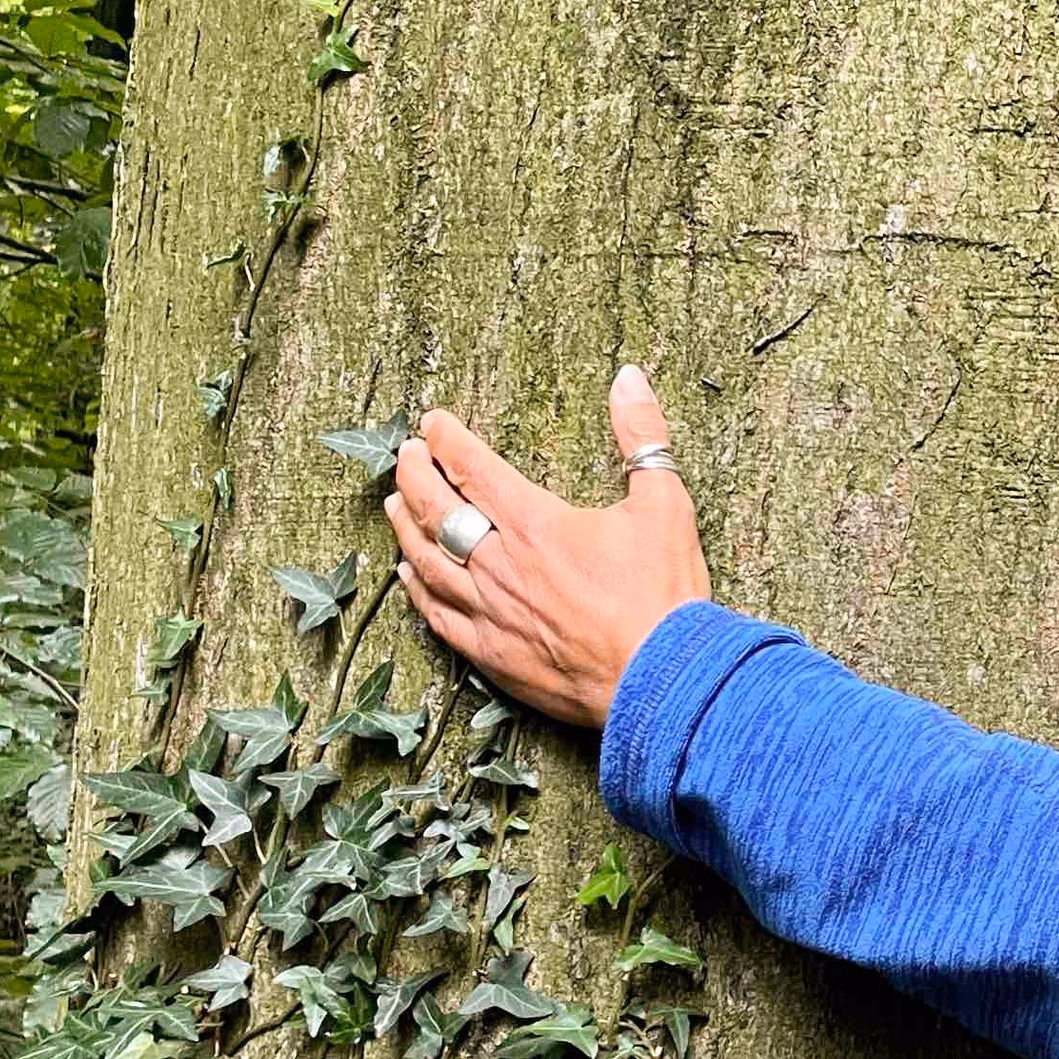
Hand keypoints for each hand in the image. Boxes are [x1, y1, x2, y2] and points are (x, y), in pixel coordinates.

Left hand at [384, 369, 711, 726]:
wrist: (662, 680)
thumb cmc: (663, 595)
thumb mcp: (665, 502)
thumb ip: (642, 435)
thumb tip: (629, 378)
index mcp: (534, 522)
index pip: (471, 468)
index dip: (446, 439)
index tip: (431, 422)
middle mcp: (499, 564)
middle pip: (435, 510)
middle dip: (414, 474)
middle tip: (405, 455)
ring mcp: (490, 612)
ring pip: (427, 561)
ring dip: (405, 528)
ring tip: (393, 505)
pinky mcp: (492, 655)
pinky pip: (438, 617)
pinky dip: (417, 591)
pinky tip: (408, 577)